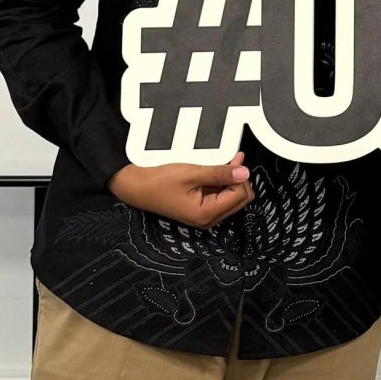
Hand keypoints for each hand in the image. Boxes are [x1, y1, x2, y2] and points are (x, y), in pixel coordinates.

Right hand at [108, 152, 252, 225]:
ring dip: (230, 180)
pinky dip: (221, 182)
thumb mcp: (191, 173)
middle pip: (239, 199)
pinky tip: (214, 170)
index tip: (236, 160)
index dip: (240, 176)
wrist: (136, 186)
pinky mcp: (200, 208)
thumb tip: (244, 173)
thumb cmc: (157, 182)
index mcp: (206, 214)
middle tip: (232, 160)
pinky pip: (219, 196)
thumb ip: (219, 173)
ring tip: (223, 163)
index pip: (239, 195)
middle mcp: (207, 219)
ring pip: (231, 197)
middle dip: (238, 179)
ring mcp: (204, 215)